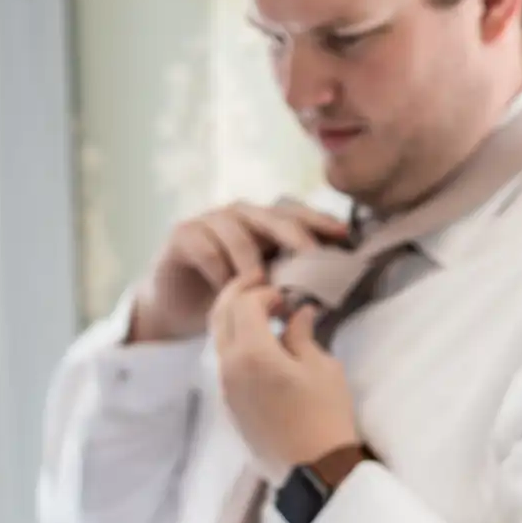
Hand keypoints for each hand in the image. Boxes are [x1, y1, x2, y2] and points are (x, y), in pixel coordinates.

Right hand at [129, 199, 347, 342]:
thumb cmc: (230, 296)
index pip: (296, 214)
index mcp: (265, 224)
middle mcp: (239, 215)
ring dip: (253, 262)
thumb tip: (329, 289)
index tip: (343, 235)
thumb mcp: (266, 287)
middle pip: (272, 217)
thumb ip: (291, 278)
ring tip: (264, 289)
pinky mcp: (183, 235)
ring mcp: (210, 221)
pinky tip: (228, 290)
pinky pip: (206, 248)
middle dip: (295, 236)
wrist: (178, 308)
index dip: (319, 221)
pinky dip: (220, 270)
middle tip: (311, 259)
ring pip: (238, 233)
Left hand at [210, 275, 361, 475]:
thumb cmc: (325, 415)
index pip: (244, 303)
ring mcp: (225, 387)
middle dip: (238, 294)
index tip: (285, 294)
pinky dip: (236, 342)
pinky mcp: (229, 404)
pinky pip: (224, 361)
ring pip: (218, 338)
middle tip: (261, 285)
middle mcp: (229, 366)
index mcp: (252, 352)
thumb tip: (297, 314)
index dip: (263, 291)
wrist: (313, 469)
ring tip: (263, 314)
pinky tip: (261, 345)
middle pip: (220, 315)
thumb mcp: (323, 368)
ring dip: (235, 318)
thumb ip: (303, 335)